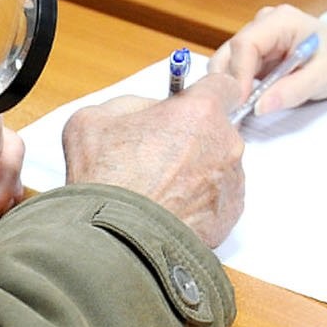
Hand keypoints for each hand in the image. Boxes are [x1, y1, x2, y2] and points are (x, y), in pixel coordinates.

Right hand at [61, 73, 247, 246]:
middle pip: (219, 128)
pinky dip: (200, 201)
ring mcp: (230, 182)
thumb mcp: (95, 119)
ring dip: (198, 170)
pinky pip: (219, 198)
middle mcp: (225, 144)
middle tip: (161, 152)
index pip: (223, 85)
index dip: (204, 94)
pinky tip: (171, 207)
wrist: (115, 240)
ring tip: (162, 187)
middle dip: (195, 136)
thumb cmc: (106, 181)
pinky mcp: (229, 216)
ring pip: (219, 164)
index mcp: (200, 111)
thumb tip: (146, 110)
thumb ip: (131, 103)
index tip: (190, 104)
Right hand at [209, 6, 326, 117]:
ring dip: (228, 89)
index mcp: (281, 21)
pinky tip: (241, 108)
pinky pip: (237, 71)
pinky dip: (236, 90)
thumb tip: (259, 106)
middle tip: (230, 115)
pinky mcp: (256, 53)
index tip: (240, 104)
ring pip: (228, 63)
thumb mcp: (324, 76)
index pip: (245, 45)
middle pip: (229, 53)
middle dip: (226, 84)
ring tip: (235, 114)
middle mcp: (263, 24)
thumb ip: (292, 90)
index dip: (238, 75)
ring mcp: (257, 38)